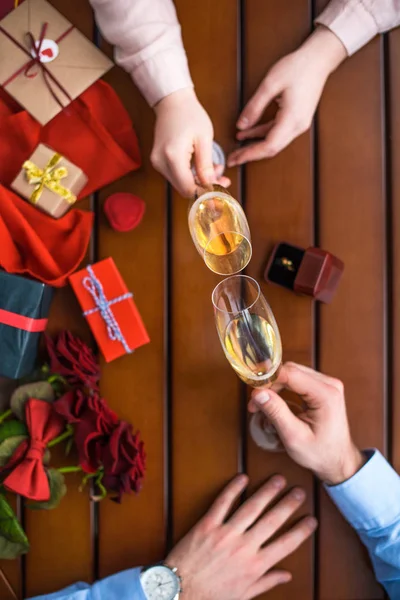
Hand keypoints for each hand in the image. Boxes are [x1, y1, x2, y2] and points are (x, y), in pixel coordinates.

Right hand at [151, 88, 230, 196]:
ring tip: (215, 168)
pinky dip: (191, 175)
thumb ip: (206, 165)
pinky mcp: (159, 161)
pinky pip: (177, 176)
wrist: (172, 101)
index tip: (220, 192)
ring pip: (181, 184)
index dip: (205, 194)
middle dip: (204, 187)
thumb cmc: (190, 114)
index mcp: (173, 157)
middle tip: (222, 177)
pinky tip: (202, 166)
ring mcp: (157, 163)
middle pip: (184, 188)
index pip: (188, 188)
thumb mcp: (204, 139)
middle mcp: (161, 162)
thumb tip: (211, 186)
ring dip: (199, 181)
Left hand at [166, 474, 316, 599]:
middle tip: (299, 491)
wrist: (180, 593)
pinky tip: (243, 478)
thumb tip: (286, 575)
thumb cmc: (211, 596)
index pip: (286, 545)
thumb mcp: (243, 595)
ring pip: (252, 508)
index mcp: (256, 566)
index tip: (312, 520)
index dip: (301, 531)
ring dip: (267, 492)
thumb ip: (266, 582)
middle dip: (289, 504)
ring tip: (278, 479)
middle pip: (272, 520)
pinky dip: (233, 489)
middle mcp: (244, 548)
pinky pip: (222, 503)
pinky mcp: (208, 525)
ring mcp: (226, 534)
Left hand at [228, 27, 346, 165]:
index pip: (268, 145)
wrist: (319, 59)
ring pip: (274, 142)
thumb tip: (241, 126)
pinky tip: (248, 132)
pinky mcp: (296, 119)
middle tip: (232, 159)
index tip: (235, 158)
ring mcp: (298, 124)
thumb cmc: (298, 67)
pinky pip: (277, 132)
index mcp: (292, 119)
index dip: (250, 154)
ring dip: (255, 145)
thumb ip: (254, 107)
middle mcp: (298, 126)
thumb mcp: (270, 84)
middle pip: (271, 149)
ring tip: (237, 148)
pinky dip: (262, 134)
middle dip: (250, 154)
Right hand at [249, 363, 365, 484]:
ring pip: (292, 372)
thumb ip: (276, 412)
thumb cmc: (320, 453)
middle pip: (291, 370)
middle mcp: (329, 384)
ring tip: (262, 404)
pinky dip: (283, 387)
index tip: (253, 393)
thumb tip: (258, 392)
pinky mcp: (323, 387)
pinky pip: (298, 378)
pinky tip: (274, 400)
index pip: (291, 373)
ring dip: (275, 385)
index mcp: (326, 394)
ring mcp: (328, 384)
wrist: (338, 460)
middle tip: (255, 403)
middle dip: (270, 384)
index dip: (268, 380)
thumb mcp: (294, 437)